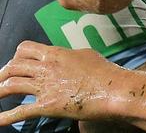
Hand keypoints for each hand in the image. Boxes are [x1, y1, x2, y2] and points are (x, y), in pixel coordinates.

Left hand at [0, 42, 121, 125]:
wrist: (113, 88)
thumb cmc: (105, 72)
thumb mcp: (85, 55)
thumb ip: (69, 56)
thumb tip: (64, 58)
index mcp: (56, 54)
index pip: (25, 48)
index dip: (16, 56)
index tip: (14, 64)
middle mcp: (47, 68)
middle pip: (13, 66)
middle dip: (2, 74)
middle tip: (0, 81)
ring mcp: (46, 87)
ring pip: (11, 85)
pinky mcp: (48, 106)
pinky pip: (21, 111)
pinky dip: (5, 117)